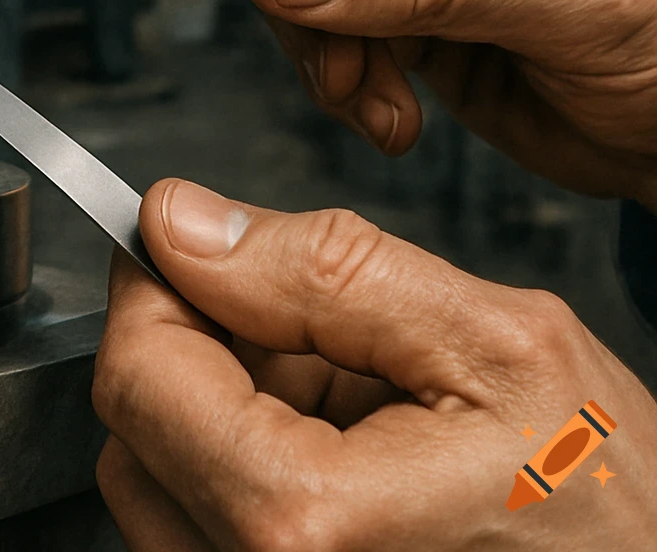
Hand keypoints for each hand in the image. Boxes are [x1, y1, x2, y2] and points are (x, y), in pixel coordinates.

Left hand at [93, 181, 656, 550]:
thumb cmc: (606, 496)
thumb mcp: (488, 340)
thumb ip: (323, 268)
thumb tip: (186, 222)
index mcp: (305, 521)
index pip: (138, 375)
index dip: (153, 283)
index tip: (183, 240)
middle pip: (135, 425)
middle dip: (196, 339)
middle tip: (300, 320)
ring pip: (157, 469)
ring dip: (223, 398)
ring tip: (340, 389)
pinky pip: (197, 515)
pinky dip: (242, 452)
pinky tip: (334, 440)